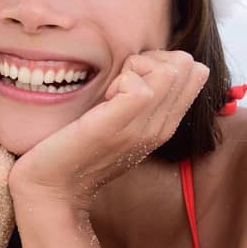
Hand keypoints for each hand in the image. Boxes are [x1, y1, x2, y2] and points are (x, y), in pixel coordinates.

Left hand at [8, 49, 208, 211]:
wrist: (51, 188)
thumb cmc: (73, 148)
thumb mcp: (114, 119)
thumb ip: (135, 97)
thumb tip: (140, 63)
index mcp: (163, 124)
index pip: (195, 71)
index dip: (161, 60)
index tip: (129, 78)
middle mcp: (161, 127)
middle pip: (189, 66)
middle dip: (151, 59)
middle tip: (119, 82)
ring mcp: (143, 129)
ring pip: (171, 71)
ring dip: (135, 69)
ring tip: (111, 91)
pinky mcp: (118, 128)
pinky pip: (142, 88)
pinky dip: (121, 80)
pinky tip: (103, 99)